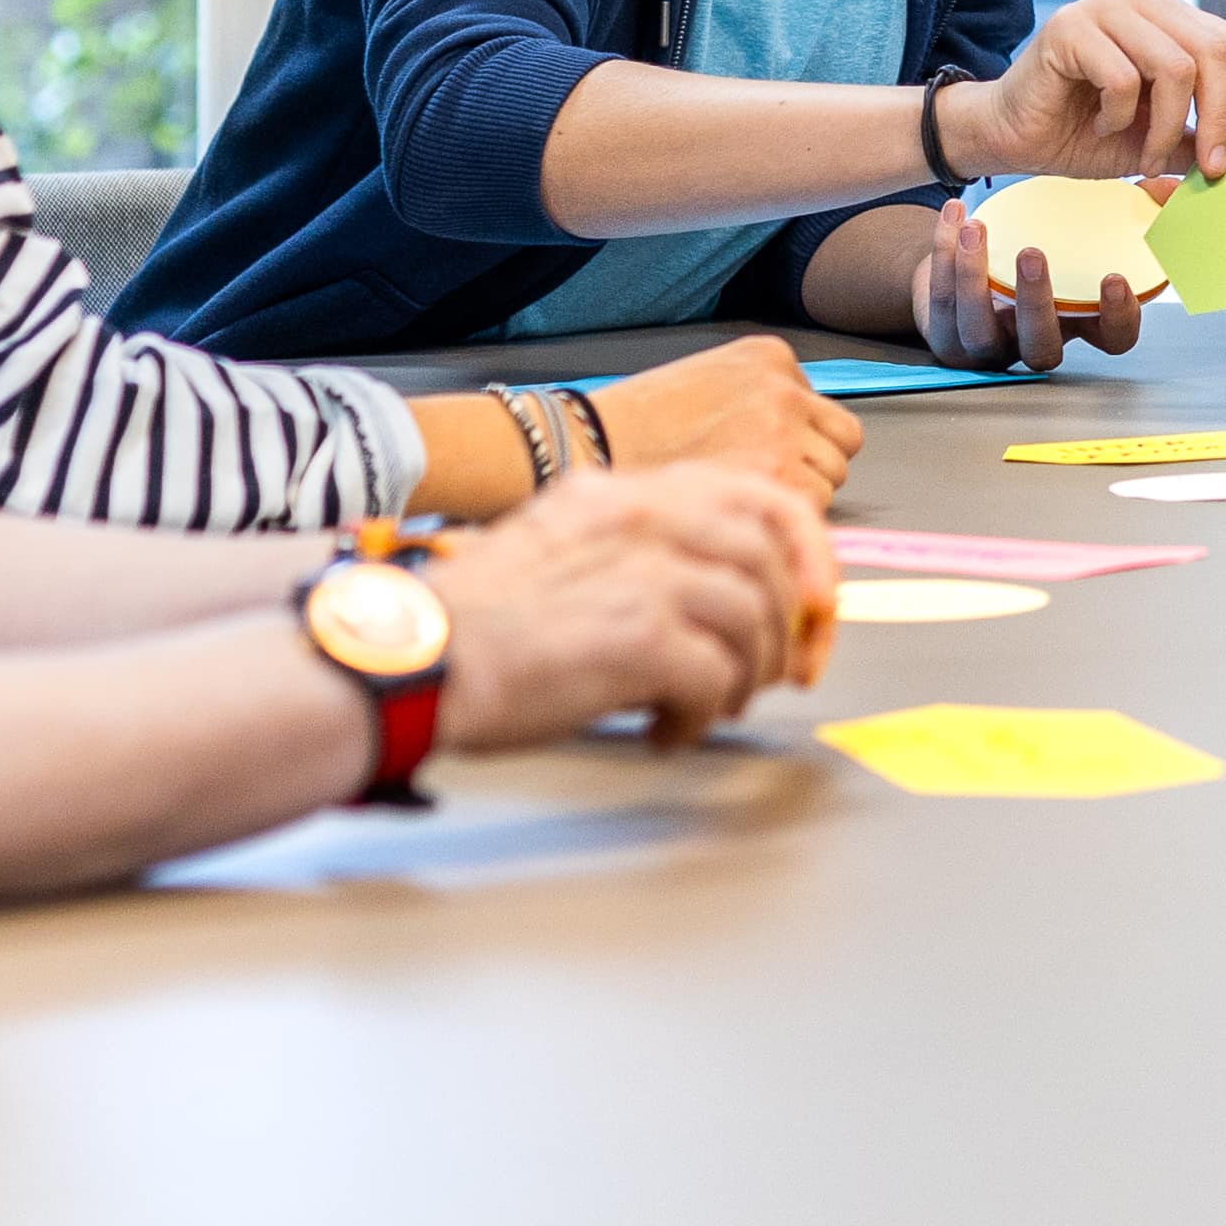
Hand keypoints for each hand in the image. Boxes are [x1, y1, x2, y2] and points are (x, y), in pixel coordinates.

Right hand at [416, 465, 837, 754]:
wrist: (412, 660)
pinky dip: (704, 714)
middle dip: (791, 623)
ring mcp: (647, 574)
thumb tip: (712, 597)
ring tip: (712, 707)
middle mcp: (643, 519)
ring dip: (747, 675)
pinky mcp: (641, 637)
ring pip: (755, 618)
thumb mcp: (557, 548)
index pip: (756, 495)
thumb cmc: (468, 623)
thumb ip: (634, 551)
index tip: (813, 601)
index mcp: (623, 492)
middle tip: (779, 671)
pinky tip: (668, 732)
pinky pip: (717, 678)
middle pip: (771, 556)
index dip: (803, 550)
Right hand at [585, 337, 862, 504]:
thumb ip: (758, 405)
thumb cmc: (633, 429)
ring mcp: (783, 434)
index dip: (795, 443)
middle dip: (807, 471)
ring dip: (796, 502)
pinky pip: (808, 515)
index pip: (820, 411)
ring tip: (738, 505)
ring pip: (829, 482)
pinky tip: (737, 520)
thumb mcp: (707, 388)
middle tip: (753, 490)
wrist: (586, 449)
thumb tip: (800, 447)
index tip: (761, 458)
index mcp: (770, 357)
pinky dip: (780, 528)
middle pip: (839, 446)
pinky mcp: (775, 479)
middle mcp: (785, 390)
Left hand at [918, 196, 1154, 373]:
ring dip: (974, 278)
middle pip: (1041, 348)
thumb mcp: (1085, 234)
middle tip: (1033, 253)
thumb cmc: (1041, 247)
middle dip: (1036, 302)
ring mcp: (987, 346)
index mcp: (1079, 325)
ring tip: (976, 229)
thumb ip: (1134, 212)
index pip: (1112, 341)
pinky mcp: (945, 335)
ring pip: (980, 329)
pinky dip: (942, 253)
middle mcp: (1034, 344)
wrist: (965, 270)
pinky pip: (940, 300)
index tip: (1112, 279)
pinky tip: (954, 214)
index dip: (1116, 319)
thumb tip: (1171, 188)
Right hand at [935, 0, 1225, 184]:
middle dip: (1219, 119)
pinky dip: (1119, 117)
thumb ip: (1199, 135)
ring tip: (1144, 156)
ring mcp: (1105, 6)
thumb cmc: (1082, 134)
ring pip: (1175, 67)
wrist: (1011, 138)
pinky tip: (1098, 126)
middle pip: (1213, 53)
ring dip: (1166, 127)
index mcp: (1169, 16)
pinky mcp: (1070, 27)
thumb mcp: (1156, 140)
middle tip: (1209, 169)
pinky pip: (1124, 79)